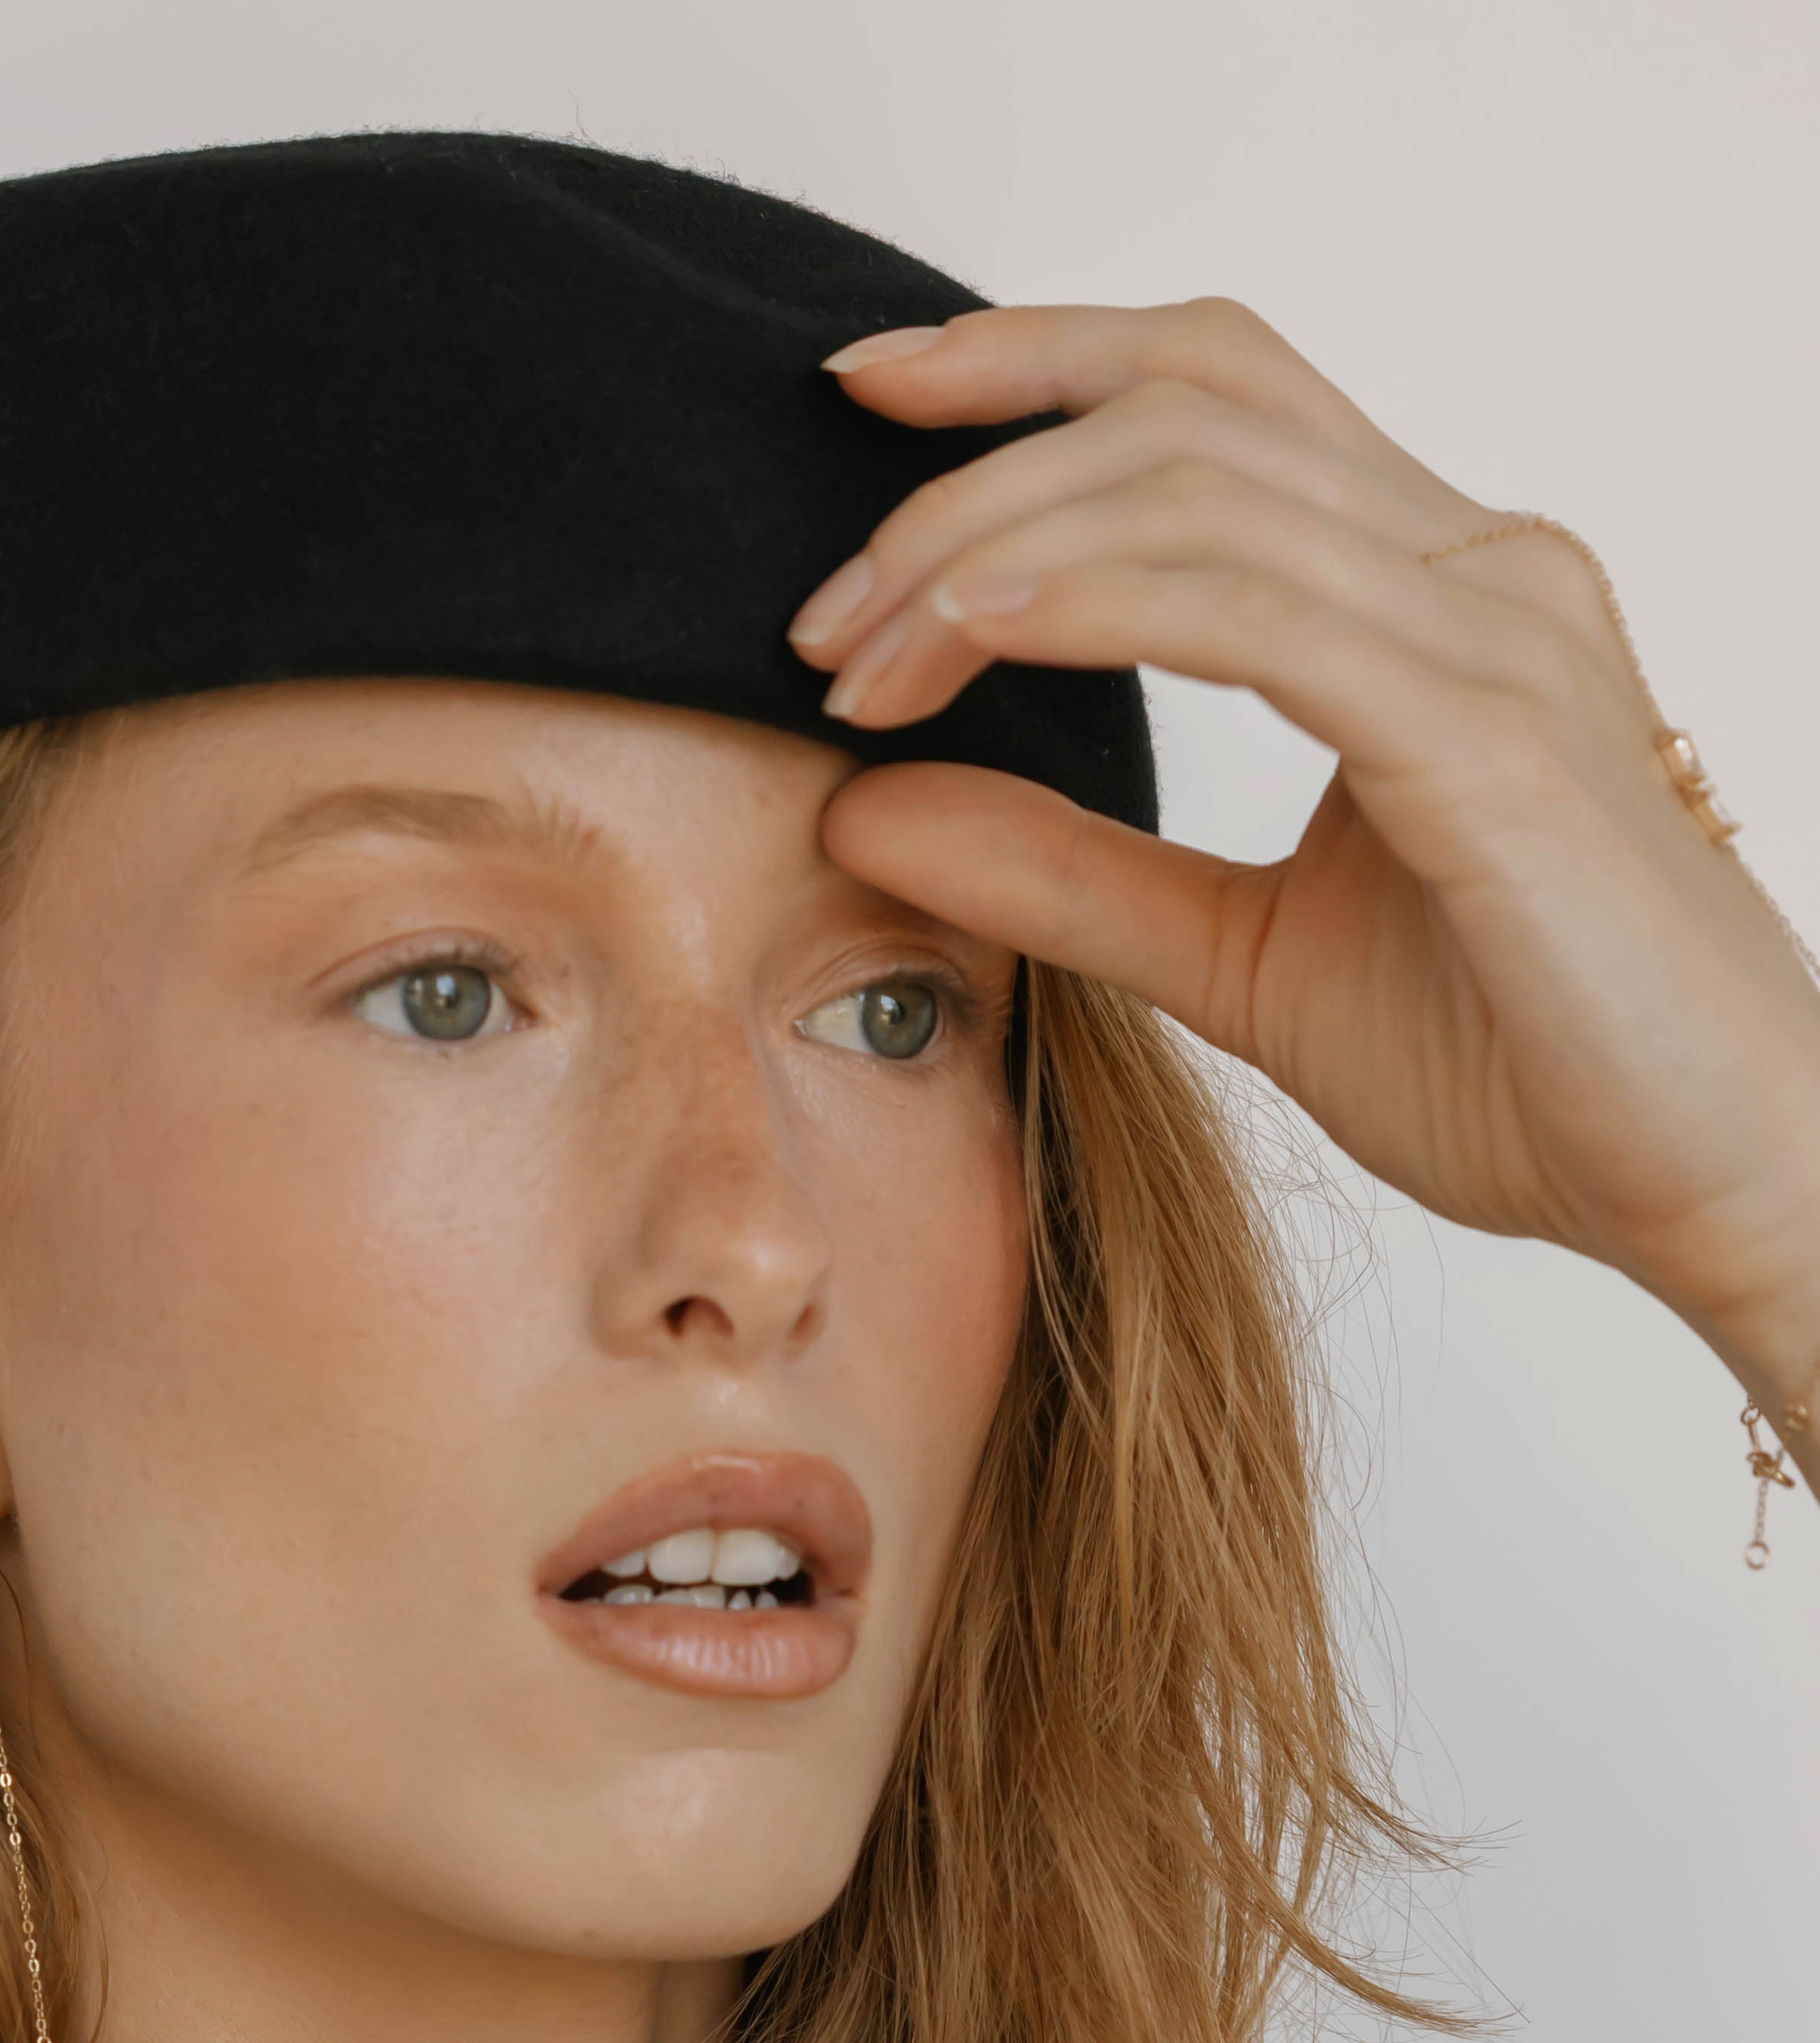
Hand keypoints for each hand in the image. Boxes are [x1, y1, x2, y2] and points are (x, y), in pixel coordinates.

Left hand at [789, 302, 1819, 1444]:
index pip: (1215, 395)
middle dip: (971, 475)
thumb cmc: (1534, 1070)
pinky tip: (975, 638)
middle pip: (1187, 401)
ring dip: (995, 550)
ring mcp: (1496, 635)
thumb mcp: (1244, 964)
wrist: (1716, 1180)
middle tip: (820, 610)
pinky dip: (1093, 599)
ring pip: (1201, 484)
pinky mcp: (1491, 737)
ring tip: (860, 655)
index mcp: (1434, 596)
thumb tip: (866, 808)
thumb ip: (1069, 879)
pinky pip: (1261, 604)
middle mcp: (1477, 570)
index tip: (866, 408)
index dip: (1033, 367)